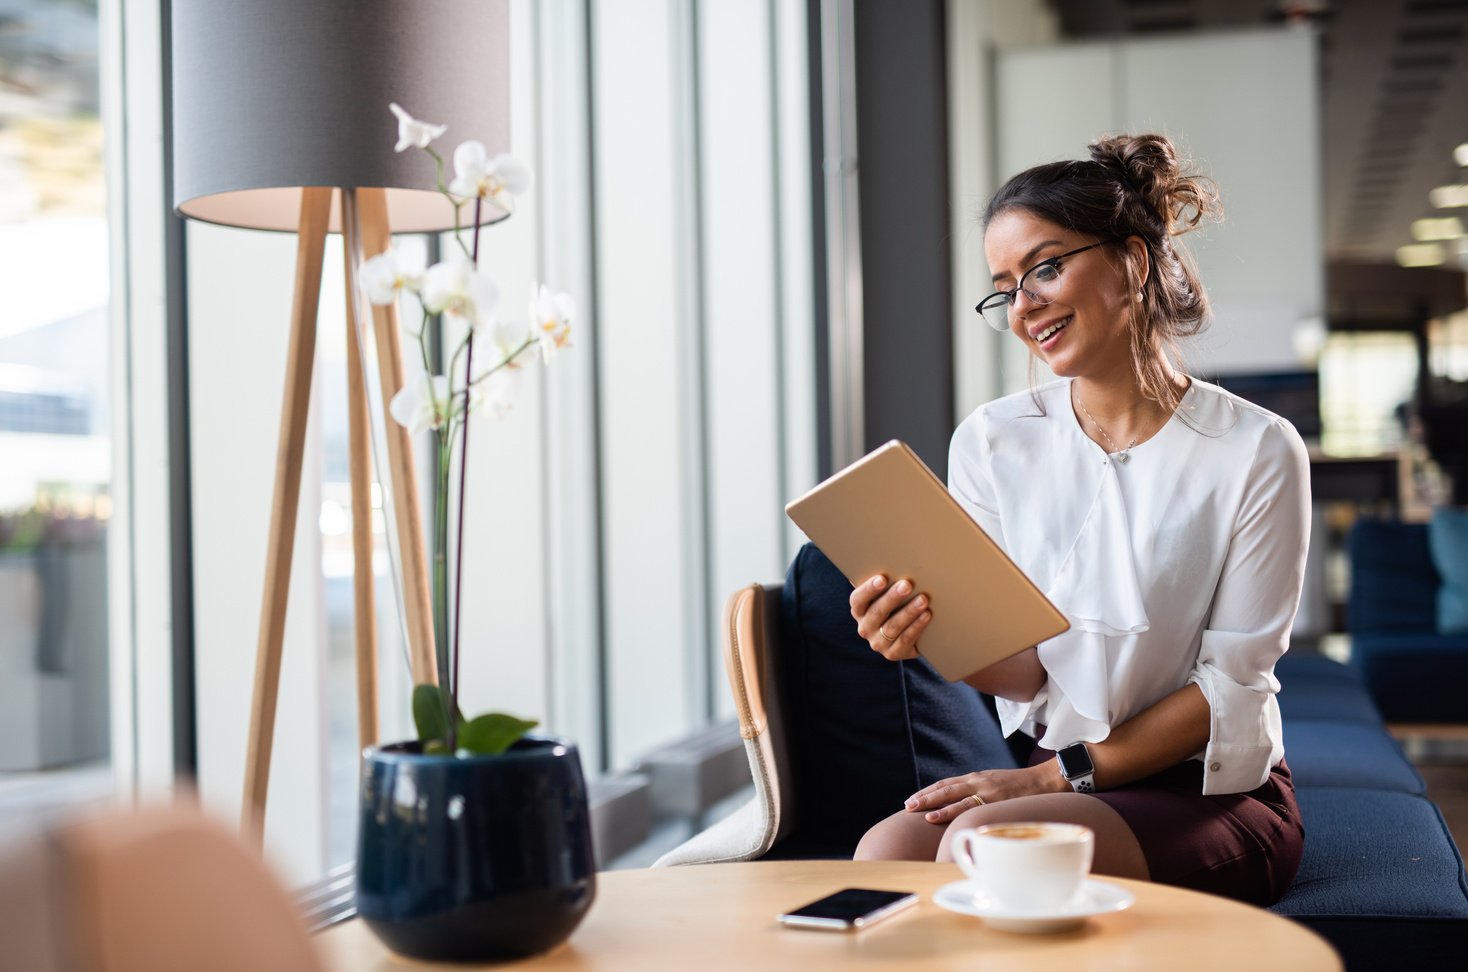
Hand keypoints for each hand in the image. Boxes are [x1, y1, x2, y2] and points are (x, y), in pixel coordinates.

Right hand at [849, 574, 931, 660]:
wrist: (906, 634)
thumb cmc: (896, 605)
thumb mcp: (886, 595)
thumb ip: (885, 582)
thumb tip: (891, 557)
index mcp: (859, 610)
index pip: (858, 600)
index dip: (869, 589)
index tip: (882, 578)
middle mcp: (864, 628)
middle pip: (877, 612)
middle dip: (893, 598)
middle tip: (907, 585)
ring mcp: (877, 643)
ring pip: (892, 627)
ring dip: (909, 612)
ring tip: (923, 599)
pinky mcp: (892, 654)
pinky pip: (905, 639)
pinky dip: (917, 626)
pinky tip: (927, 615)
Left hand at [903, 763, 1067, 823]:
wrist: (1046, 780)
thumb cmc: (1022, 787)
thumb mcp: (997, 785)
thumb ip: (982, 793)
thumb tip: (967, 806)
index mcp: (977, 778)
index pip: (947, 784)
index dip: (929, 791)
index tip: (914, 799)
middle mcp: (978, 781)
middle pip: (945, 788)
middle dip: (924, 797)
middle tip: (907, 806)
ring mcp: (986, 789)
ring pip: (952, 796)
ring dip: (932, 804)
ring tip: (916, 811)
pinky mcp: (994, 799)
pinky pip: (968, 806)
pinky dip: (950, 811)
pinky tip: (936, 816)